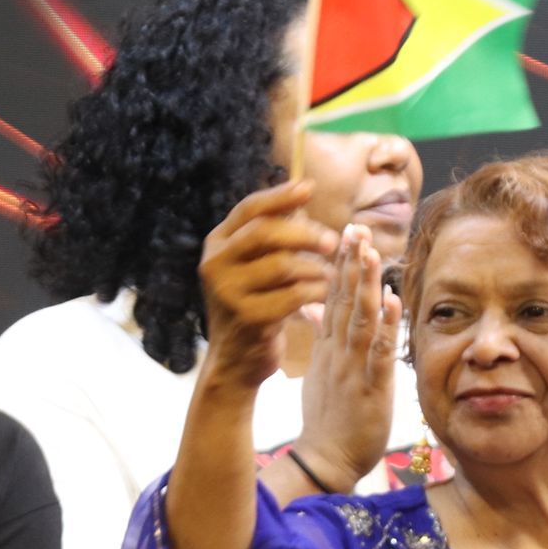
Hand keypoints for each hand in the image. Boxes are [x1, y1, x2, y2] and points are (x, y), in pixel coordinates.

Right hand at [196, 181, 338, 390]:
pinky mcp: (247, 318)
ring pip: (283, 265)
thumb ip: (270, 236)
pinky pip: (294, 295)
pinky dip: (315, 292)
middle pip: (266, 233)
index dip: (281, 196)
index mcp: (216, 245)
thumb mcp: (252, 267)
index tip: (309, 188)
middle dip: (305, 233)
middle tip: (332, 242)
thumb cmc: (254, 305)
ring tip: (329, 276)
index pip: (249, 209)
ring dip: (315, 268)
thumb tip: (303, 194)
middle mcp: (215, 265)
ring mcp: (228, 292)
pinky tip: (322, 296)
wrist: (235, 360)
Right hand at [296, 225, 403, 491]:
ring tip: (370, 252)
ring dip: (365, 285)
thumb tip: (312, 306)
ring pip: (359, 320)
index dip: (340, 264)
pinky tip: (390, 302)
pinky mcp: (369, 390)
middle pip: (343, 300)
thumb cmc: (326, 419)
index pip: (332, 297)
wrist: (323, 460)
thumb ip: (319, 336)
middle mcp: (337, 352)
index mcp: (326, 347)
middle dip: (350, 263)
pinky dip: (384, 327)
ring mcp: (351, 369)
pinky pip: (377, 353)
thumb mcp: (318, 372)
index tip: (346, 233)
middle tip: (355, 228)